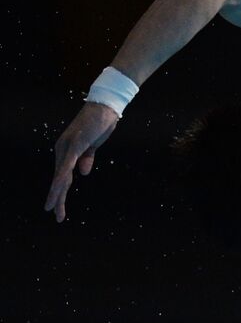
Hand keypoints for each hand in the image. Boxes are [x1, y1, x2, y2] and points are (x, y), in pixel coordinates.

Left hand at [46, 101, 119, 222]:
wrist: (106, 106)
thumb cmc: (101, 123)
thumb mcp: (94, 145)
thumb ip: (87, 158)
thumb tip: (83, 174)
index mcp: (67, 151)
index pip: (63, 177)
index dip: (60, 193)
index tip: (58, 209)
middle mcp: (63, 150)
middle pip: (59, 179)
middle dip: (57, 198)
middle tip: (57, 216)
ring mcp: (68, 147)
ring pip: (61, 174)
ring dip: (57, 192)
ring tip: (53, 208)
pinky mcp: (75, 144)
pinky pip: (67, 164)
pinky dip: (63, 176)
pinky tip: (60, 186)